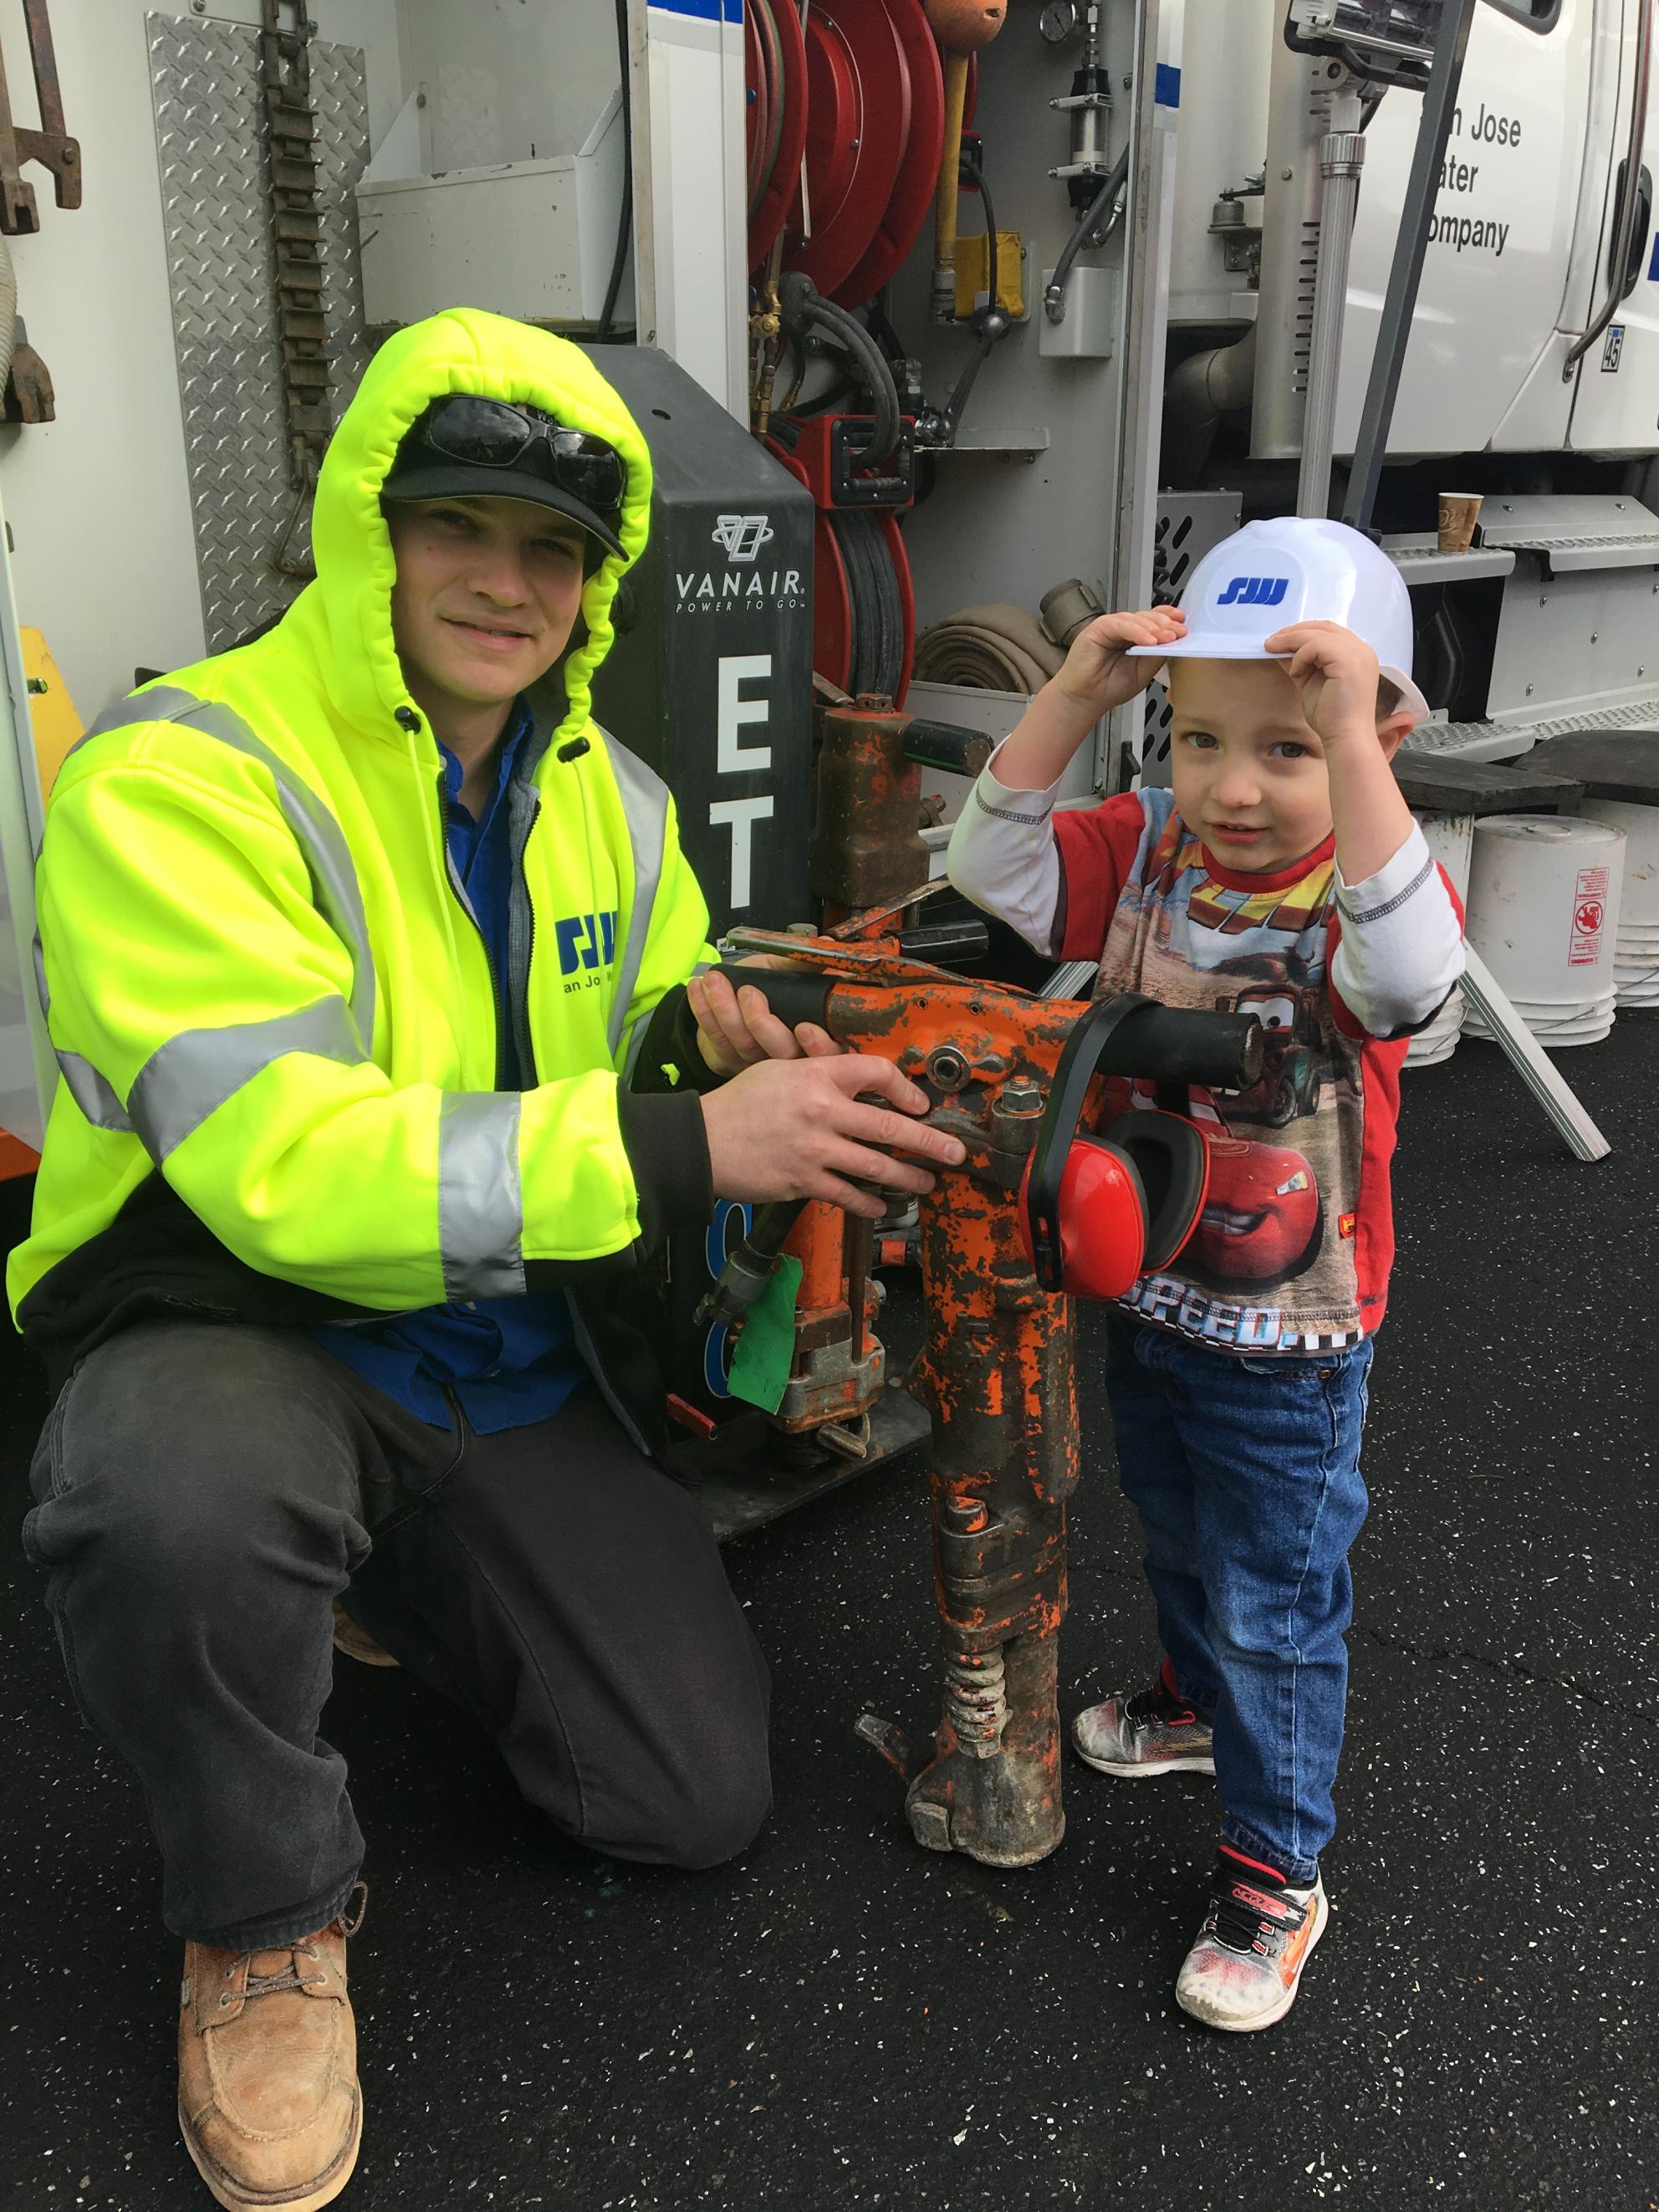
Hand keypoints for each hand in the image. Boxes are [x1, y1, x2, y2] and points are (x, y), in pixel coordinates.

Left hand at [690, 964, 840, 1074]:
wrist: (729, 997)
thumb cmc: (763, 986)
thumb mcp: (783, 970)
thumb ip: (801, 963)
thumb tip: (823, 944)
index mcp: (813, 1034)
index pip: (828, 1053)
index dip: (818, 1045)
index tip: (804, 1027)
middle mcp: (788, 1055)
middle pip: (781, 1052)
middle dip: (761, 1022)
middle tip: (748, 992)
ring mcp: (758, 1062)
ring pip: (743, 1044)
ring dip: (725, 1009)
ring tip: (714, 980)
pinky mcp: (729, 1061)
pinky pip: (716, 1039)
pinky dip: (703, 1012)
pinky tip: (698, 988)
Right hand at [700, 1053, 966, 1218]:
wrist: (702, 1141)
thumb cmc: (740, 1102)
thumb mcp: (779, 1070)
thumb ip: (820, 1073)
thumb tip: (858, 1084)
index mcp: (817, 1075)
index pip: (876, 1072)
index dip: (906, 1088)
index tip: (920, 1104)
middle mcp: (822, 1110)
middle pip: (890, 1125)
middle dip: (930, 1141)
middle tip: (956, 1153)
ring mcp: (815, 1149)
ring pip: (877, 1167)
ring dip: (909, 1178)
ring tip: (928, 1184)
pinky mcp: (804, 1181)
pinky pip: (848, 1195)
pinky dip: (869, 1203)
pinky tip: (883, 1207)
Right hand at [1052, 606, 1186, 720]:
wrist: (1085, 700)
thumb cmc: (1108, 687)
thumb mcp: (1143, 672)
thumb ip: (1156, 655)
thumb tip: (1175, 642)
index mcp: (1134, 637)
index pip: (1154, 621)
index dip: (1169, 620)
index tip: (1184, 624)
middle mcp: (1123, 629)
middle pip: (1147, 617)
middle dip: (1166, 624)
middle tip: (1180, 632)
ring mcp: (1110, 627)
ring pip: (1135, 618)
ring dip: (1154, 627)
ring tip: (1167, 638)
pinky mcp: (1098, 628)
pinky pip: (1120, 625)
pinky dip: (1136, 631)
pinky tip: (1148, 641)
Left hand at [1262, 620, 1381, 746]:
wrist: (1345, 738)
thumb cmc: (1331, 717)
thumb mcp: (1310, 681)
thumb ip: (1300, 662)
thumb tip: (1279, 648)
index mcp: (1357, 654)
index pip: (1329, 631)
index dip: (1303, 631)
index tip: (1280, 639)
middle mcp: (1362, 650)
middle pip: (1324, 626)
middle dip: (1294, 631)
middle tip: (1271, 642)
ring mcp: (1358, 654)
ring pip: (1318, 633)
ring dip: (1291, 641)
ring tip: (1273, 652)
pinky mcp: (1348, 662)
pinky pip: (1316, 646)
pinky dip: (1300, 656)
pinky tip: (1296, 673)